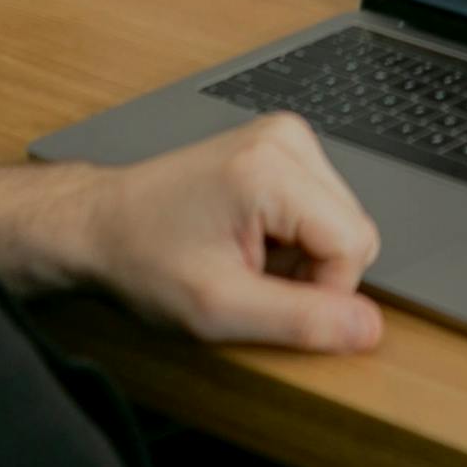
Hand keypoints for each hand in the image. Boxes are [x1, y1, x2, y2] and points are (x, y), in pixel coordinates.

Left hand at [0, 119, 383, 351]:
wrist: (98, 225)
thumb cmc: (143, 260)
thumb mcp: (219, 309)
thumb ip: (300, 321)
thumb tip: (368, 329)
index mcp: (272, 168)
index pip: (356, 245)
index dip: (321, 292)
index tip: (264, 298)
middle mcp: (286, 138)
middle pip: (355, 230)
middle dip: (312, 271)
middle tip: (249, 278)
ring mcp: (284, 136)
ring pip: (343, 222)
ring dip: (303, 256)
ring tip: (243, 257)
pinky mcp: (280, 146)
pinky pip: (323, 208)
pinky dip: (293, 237)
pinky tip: (247, 239)